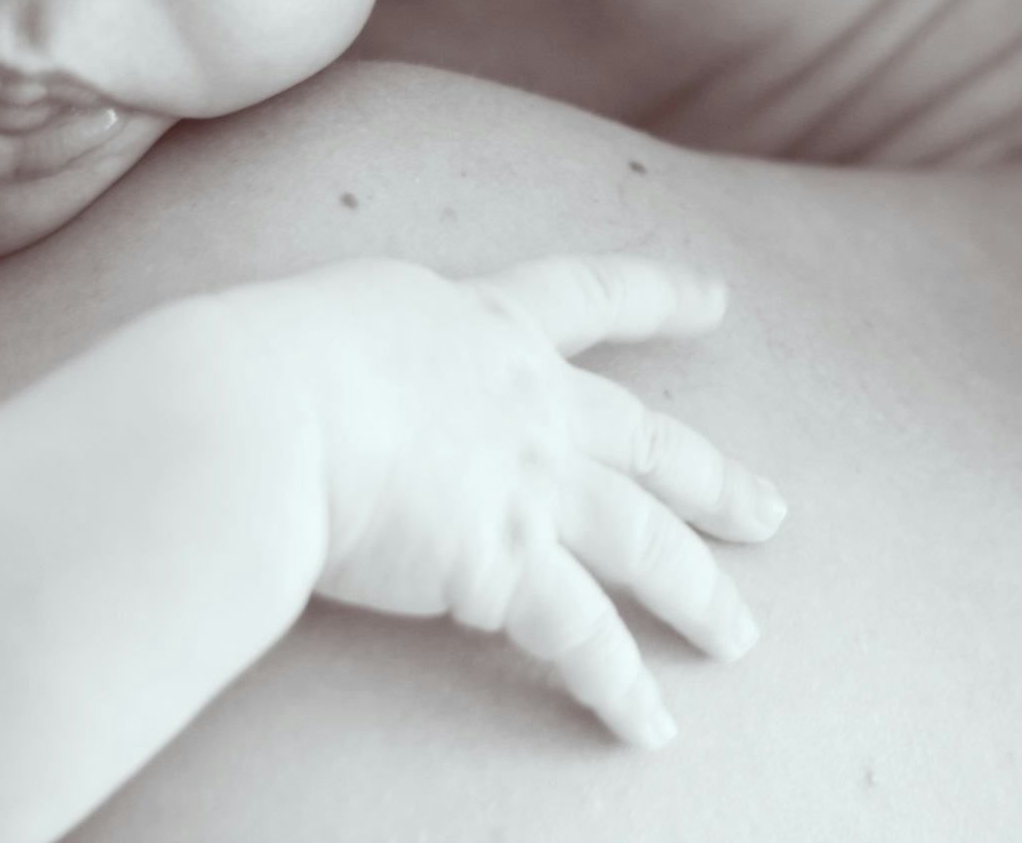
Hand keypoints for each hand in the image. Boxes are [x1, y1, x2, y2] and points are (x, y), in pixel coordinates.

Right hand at [244, 255, 785, 747]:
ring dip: (698, 594)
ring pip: (643, 542)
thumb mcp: (321, 325)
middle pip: (646, 441)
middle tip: (771, 515)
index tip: (716, 299)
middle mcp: (525, 398)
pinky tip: (650, 727)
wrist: (254, 413)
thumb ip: (355, 352)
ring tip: (738, 638)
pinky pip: (587, 639)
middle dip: (714, 481)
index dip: (658, 296)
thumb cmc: (250, 364)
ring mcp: (528, 480)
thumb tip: (319, 379)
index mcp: (477, 325)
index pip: (586, 294)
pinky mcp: (508, 565)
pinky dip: (621, 687)